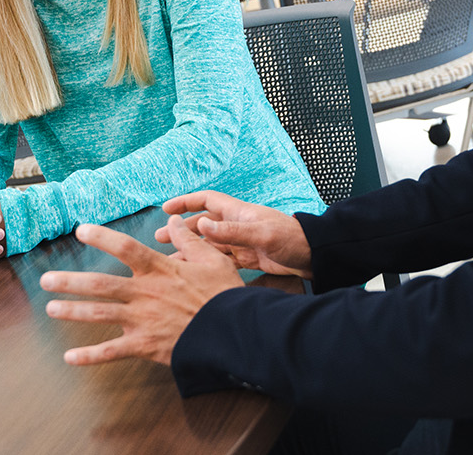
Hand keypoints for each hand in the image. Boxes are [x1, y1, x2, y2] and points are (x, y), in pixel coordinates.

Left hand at [40, 215, 242, 364]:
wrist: (233, 332)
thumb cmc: (225, 295)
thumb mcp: (213, 260)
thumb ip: (190, 241)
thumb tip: (177, 221)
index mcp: (160, 270)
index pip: (125, 248)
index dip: (101, 237)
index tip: (81, 231)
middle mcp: (145, 293)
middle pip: (100, 284)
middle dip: (70, 282)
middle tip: (46, 280)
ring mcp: (142, 320)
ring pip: (99, 314)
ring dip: (72, 312)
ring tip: (51, 309)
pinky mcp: (145, 345)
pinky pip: (111, 352)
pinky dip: (89, 356)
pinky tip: (70, 358)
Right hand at [157, 191, 312, 278]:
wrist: (314, 256)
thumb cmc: (292, 239)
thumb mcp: (261, 235)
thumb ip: (232, 231)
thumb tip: (202, 225)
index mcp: (239, 213)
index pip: (207, 201)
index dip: (186, 202)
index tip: (166, 209)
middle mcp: (237, 225)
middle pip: (203, 224)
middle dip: (181, 229)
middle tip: (158, 239)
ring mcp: (241, 241)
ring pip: (209, 244)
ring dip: (190, 249)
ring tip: (170, 259)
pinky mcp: (247, 257)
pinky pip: (220, 258)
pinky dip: (206, 262)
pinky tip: (194, 271)